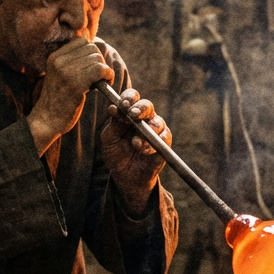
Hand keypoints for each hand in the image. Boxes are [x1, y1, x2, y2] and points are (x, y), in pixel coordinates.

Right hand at [28, 37, 113, 154]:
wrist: (46, 120)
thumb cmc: (57, 100)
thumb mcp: (60, 75)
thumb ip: (72, 62)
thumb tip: (96, 54)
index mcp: (55, 56)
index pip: (82, 41)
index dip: (92, 53)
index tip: (92, 66)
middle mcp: (59, 60)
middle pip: (92, 48)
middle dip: (99, 61)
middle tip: (99, 76)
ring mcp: (67, 71)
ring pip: (97, 59)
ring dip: (104, 70)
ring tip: (101, 82)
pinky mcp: (76, 83)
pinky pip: (101, 70)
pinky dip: (108, 75)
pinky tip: (105, 84)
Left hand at [101, 88, 170, 215]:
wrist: (124, 176)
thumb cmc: (116, 154)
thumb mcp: (109, 138)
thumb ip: (113, 123)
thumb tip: (113, 107)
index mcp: (130, 113)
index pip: (132, 98)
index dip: (129, 97)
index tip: (123, 104)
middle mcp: (145, 119)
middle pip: (147, 105)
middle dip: (140, 108)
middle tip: (132, 114)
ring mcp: (156, 130)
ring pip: (157, 122)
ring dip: (145, 130)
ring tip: (134, 142)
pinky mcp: (164, 144)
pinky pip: (163, 138)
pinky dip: (151, 144)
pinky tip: (141, 149)